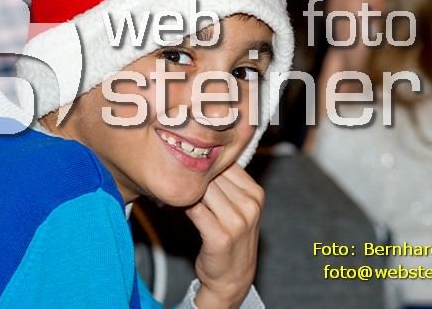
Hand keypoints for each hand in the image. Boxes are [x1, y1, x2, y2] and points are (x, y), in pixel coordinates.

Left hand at [185, 164, 263, 308]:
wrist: (232, 277)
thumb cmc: (230, 236)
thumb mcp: (238, 206)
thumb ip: (225, 182)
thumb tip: (199, 154)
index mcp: (255, 192)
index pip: (226, 162)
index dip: (205, 163)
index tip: (189, 164)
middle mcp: (250, 205)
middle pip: (213, 175)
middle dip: (194, 176)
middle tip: (176, 176)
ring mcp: (237, 222)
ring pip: (202, 190)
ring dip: (186, 190)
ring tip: (176, 191)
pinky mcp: (220, 236)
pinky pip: (194, 209)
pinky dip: (182, 205)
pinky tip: (175, 205)